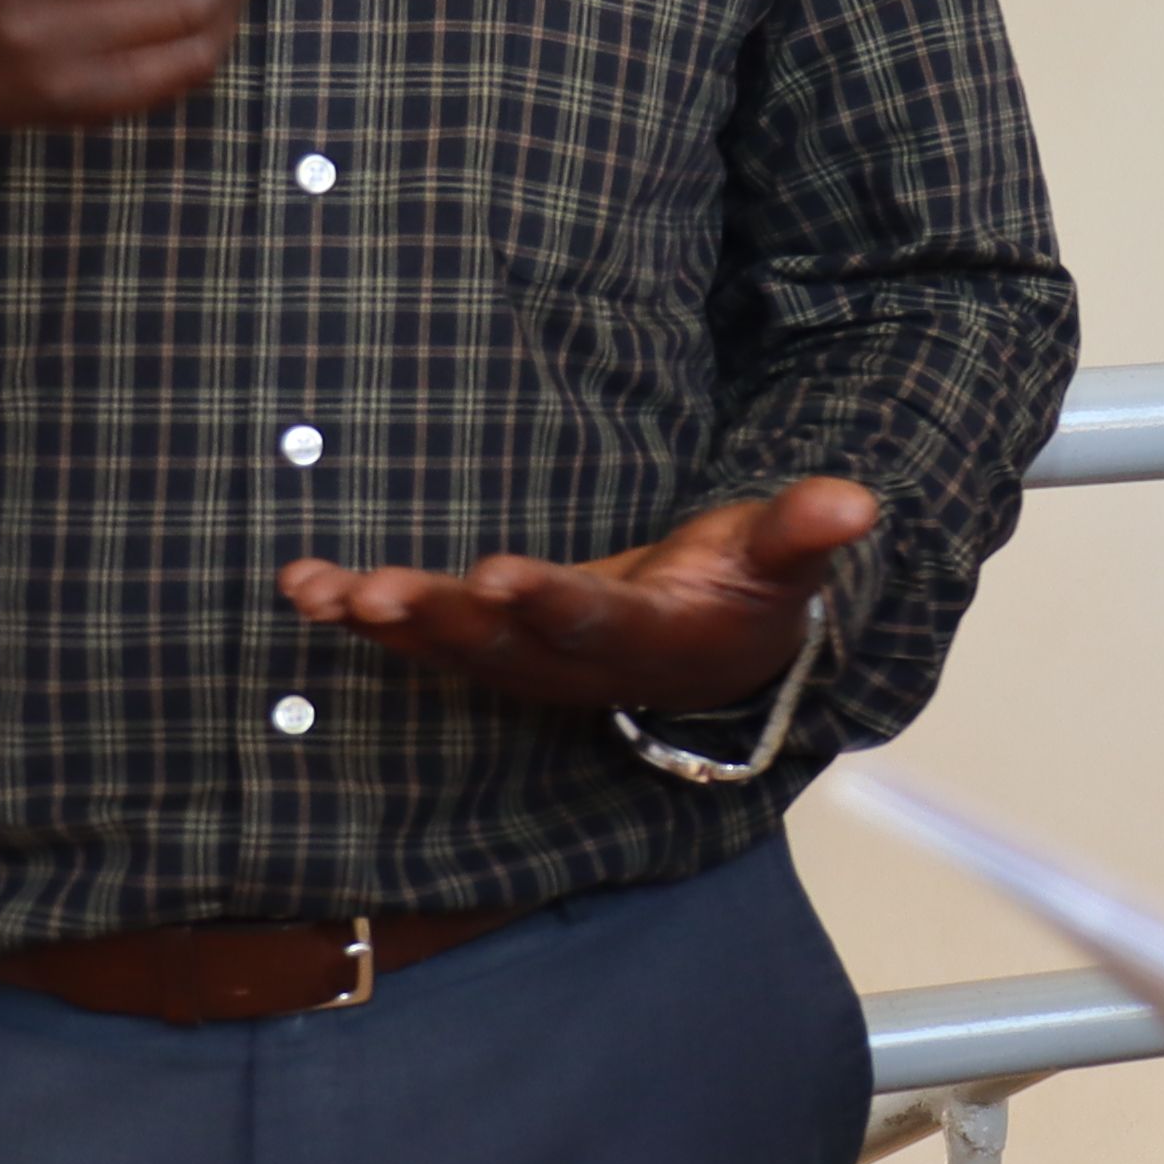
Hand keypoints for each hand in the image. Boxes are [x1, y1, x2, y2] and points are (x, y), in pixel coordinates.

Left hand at [281, 474, 880, 715]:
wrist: (707, 652)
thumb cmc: (741, 593)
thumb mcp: (779, 561)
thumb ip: (805, 532)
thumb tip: (862, 499)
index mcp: (647, 639)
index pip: (593, 622)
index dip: (549, 603)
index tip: (502, 575)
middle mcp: (574, 664)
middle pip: (501, 646)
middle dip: (441, 619)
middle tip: (385, 593)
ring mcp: (523, 663)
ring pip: (447, 648)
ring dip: (386, 621)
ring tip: (327, 593)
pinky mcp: (485, 645)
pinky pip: (414, 633)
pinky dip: (358, 609)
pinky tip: (300, 585)